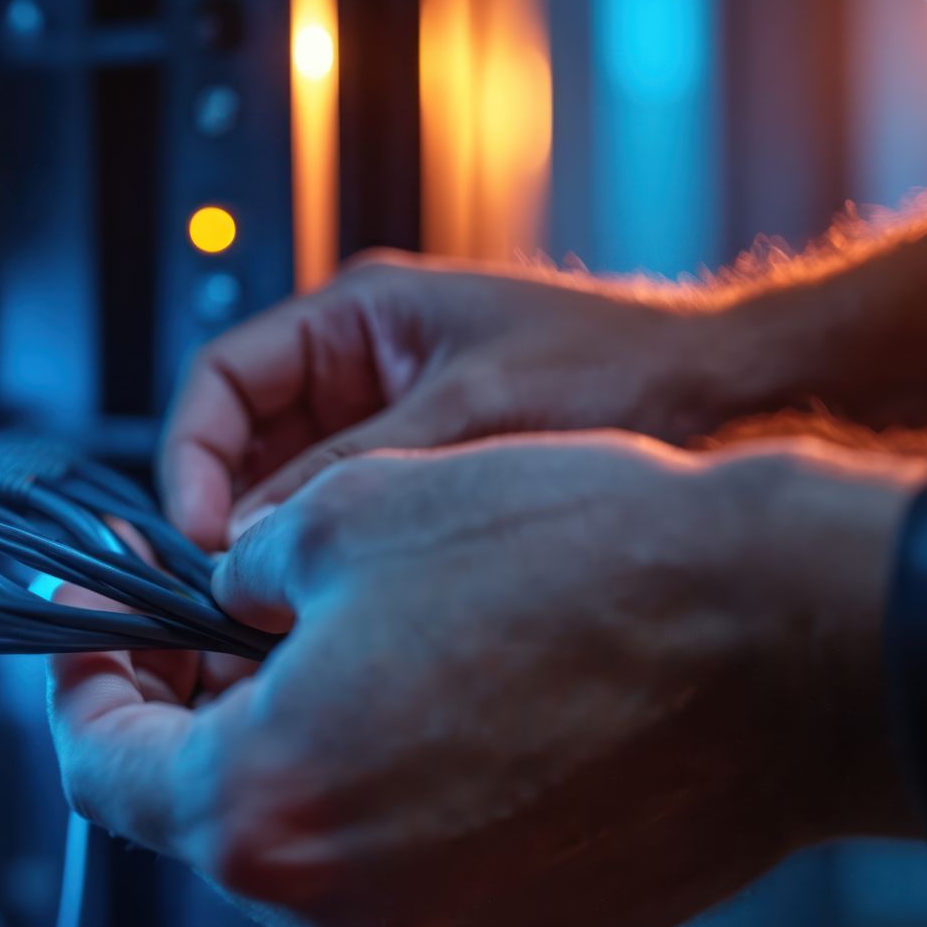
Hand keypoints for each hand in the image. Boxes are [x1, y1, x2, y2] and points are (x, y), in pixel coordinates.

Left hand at [52, 433, 923, 926]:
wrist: (781, 643)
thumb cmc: (577, 567)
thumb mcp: (351, 514)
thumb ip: (240, 575)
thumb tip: (223, 594)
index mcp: (260, 810)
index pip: (101, 766)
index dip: (83, 682)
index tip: (99, 621)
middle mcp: (333, 911)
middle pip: (203, 813)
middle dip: (188, 707)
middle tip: (205, 618)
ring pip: (306, 842)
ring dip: (290, 748)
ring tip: (328, 645)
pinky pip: (401, 869)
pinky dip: (381, 794)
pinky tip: (425, 704)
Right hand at [159, 251, 807, 550]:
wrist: (734, 398)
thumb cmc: (624, 371)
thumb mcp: (465, 420)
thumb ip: (348, 470)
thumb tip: (244, 539)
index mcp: (359, 317)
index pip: (222, 382)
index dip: (191, 456)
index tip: (200, 533)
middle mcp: (366, 365)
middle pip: (246, 443)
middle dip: (232, 512)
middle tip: (235, 588)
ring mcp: (397, 420)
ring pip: (295, 490)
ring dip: (283, 545)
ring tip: (286, 608)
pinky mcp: (432, 473)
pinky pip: (353, 517)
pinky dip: (336, 559)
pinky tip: (345, 606)